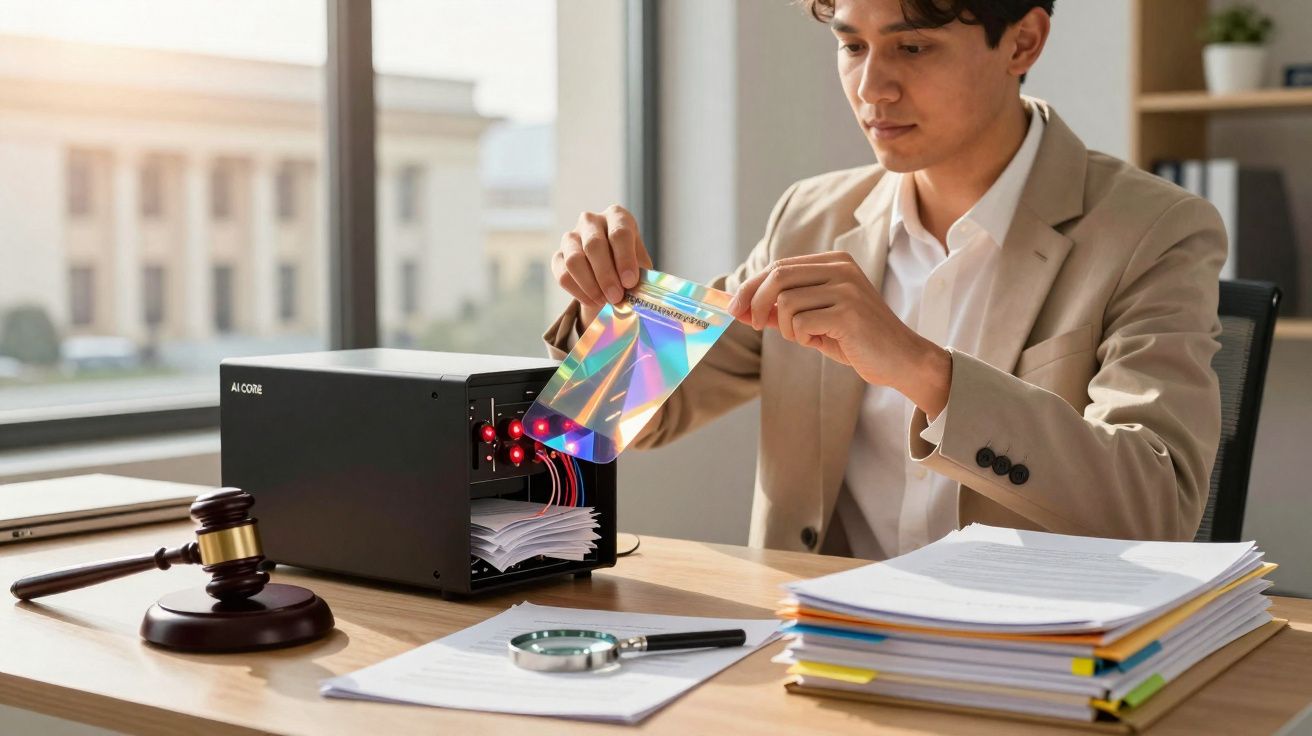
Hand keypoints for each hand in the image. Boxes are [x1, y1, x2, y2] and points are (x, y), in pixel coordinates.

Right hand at [552, 205, 653, 325]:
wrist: (609, 272)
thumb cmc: (629, 264)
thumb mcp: (640, 264)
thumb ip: (640, 273)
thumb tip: (637, 289)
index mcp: (617, 216)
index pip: (619, 233)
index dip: (625, 259)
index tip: (630, 282)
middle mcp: (591, 221)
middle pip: (594, 245)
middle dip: (606, 275)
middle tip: (616, 297)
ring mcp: (571, 237)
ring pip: (574, 260)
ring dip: (590, 285)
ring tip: (605, 301)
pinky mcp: (558, 256)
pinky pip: (563, 275)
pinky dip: (578, 292)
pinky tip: (592, 302)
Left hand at [727, 252, 951, 417]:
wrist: (900, 360)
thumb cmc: (856, 340)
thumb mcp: (815, 320)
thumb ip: (782, 310)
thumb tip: (742, 307)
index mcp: (834, 262)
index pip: (780, 266)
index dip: (751, 286)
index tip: (734, 308)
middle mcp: (841, 268)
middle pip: (777, 276)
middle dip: (754, 302)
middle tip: (750, 324)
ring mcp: (846, 288)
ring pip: (786, 302)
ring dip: (784, 327)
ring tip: (805, 337)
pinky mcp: (848, 313)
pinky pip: (799, 322)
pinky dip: (799, 337)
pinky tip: (819, 341)